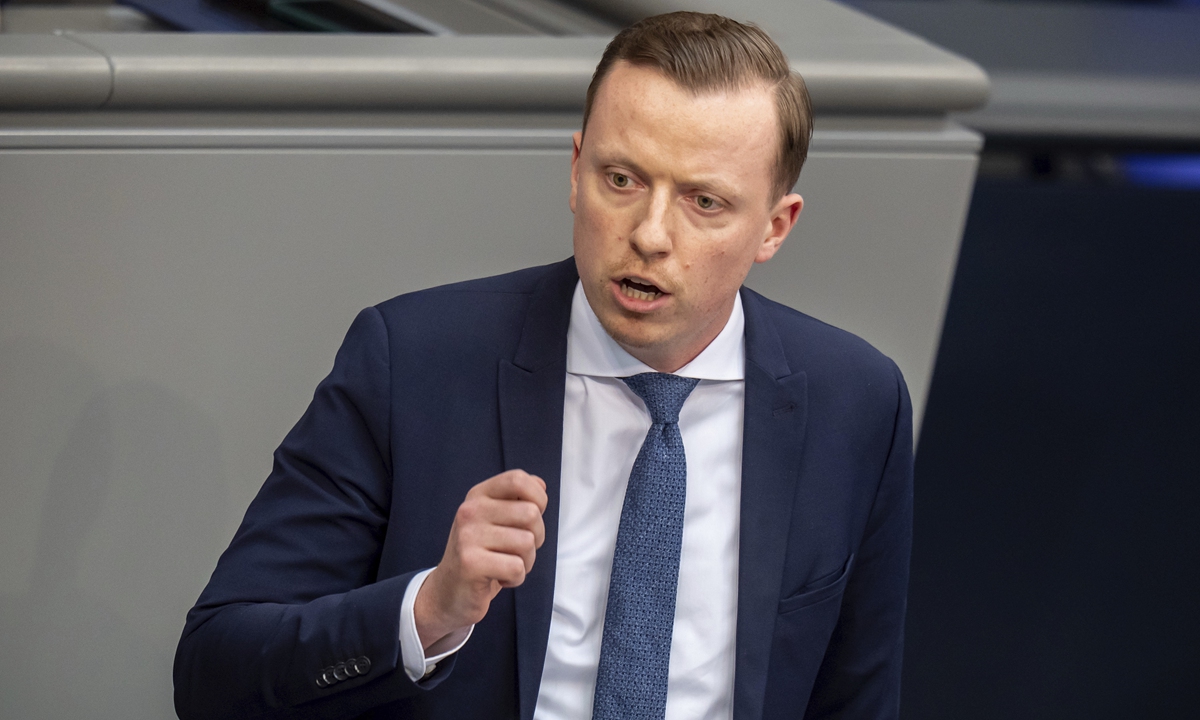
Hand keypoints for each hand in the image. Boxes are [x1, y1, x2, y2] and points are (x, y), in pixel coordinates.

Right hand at [414, 470, 546, 649]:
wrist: (448, 592)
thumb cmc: (481, 554)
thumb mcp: (494, 520)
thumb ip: (516, 500)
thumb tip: (540, 484)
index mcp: (478, 495)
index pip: (517, 479)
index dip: (538, 498)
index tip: (531, 519)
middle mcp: (470, 511)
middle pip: (531, 513)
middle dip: (537, 537)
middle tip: (518, 550)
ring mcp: (468, 536)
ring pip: (528, 542)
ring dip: (526, 561)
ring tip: (506, 564)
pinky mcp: (471, 563)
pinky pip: (517, 567)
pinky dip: (516, 578)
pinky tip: (499, 578)